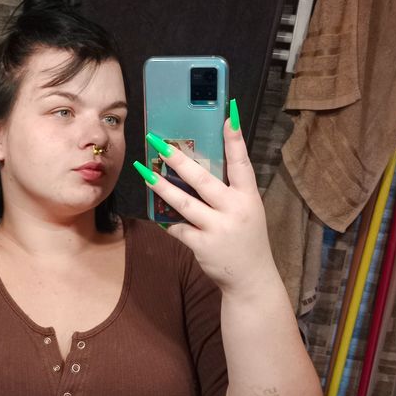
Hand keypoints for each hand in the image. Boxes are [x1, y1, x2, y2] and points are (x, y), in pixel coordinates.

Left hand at [136, 110, 278, 297]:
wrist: (251, 279)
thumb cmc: (246, 239)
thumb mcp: (247, 211)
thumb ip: (228, 192)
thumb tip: (197, 168)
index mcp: (248, 197)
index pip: (241, 163)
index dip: (235, 140)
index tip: (227, 117)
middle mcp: (234, 210)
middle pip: (203, 180)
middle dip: (178, 160)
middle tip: (159, 143)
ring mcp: (218, 228)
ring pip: (183, 202)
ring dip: (161, 187)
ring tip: (145, 172)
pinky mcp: (202, 245)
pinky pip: (177, 227)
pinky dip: (167, 220)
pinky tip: (158, 214)